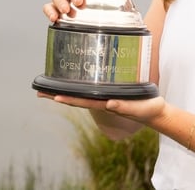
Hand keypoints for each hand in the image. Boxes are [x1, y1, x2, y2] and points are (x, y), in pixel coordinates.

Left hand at [38, 92, 165, 124]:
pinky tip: (74, 82)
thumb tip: (109, 104)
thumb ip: (124, 106)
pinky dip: (80, 86)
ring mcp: (105, 97)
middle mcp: (102, 101)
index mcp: (106, 104)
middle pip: (76, 98)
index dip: (67, 98)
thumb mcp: (136, 108)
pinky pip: (92, 89)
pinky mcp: (112, 92)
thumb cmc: (147, 110)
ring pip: (81, 94)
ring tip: (50, 87)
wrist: (155, 112)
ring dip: (65, 91)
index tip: (52, 95)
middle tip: (40, 92)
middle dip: (58, 95)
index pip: (82, 101)